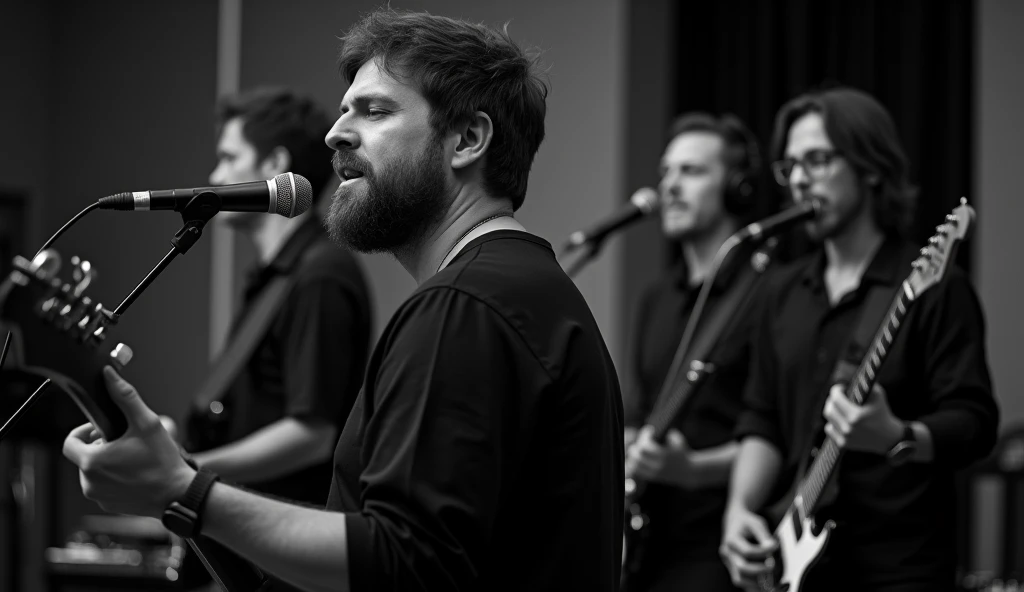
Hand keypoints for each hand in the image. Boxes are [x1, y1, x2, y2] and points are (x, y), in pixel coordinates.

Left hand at [62, 367, 195, 517]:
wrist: (178, 494)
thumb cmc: (163, 462)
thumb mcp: (147, 423)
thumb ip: (125, 397)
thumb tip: (109, 375)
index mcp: (92, 461)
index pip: (70, 442)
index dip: (83, 431)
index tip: (101, 430)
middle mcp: (89, 481)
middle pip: (84, 456)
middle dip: (101, 446)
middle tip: (125, 442)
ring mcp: (98, 495)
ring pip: (93, 471)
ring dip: (107, 462)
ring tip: (132, 458)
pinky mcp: (108, 505)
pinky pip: (103, 486)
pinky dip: (115, 478)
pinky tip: (135, 474)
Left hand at [625, 425, 698, 488]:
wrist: (688, 472)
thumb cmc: (682, 453)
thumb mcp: (679, 441)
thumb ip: (669, 435)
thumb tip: (656, 431)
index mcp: (664, 456)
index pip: (645, 446)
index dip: (644, 436)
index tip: (649, 431)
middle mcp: (658, 465)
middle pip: (638, 455)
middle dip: (637, 446)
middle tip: (641, 441)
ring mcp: (655, 472)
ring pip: (635, 465)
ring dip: (633, 456)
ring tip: (637, 450)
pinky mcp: (653, 477)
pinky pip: (637, 472)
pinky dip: (634, 464)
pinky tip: (637, 458)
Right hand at [719, 505, 776, 590]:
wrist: (734, 521)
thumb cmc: (745, 522)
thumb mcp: (756, 523)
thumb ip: (764, 536)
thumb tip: (772, 548)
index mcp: (731, 539)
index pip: (747, 551)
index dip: (763, 552)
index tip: (774, 546)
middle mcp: (727, 552)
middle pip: (742, 568)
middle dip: (760, 570)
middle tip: (772, 566)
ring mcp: (728, 561)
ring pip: (739, 579)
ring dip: (755, 582)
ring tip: (769, 579)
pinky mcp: (731, 567)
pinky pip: (740, 580)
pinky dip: (751, 584)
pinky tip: (762, 583)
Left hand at [823, 383, 903, 454]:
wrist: (889, 438)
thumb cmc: (882, 413)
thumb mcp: (878, 395)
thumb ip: (864, 383)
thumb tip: (849, 375)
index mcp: (856, 415)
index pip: (835, 398)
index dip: (837, 390)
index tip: (842, 388)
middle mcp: (849, 427)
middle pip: (829, 408)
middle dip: (832, 400)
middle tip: (840, 397)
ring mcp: (845, 437)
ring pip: (829, 418)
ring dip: (834, 411)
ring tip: (842, 408)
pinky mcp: (843, 444)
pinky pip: (829, 429)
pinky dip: (833, 423)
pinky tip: (842, 419)